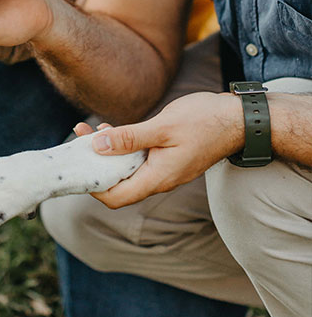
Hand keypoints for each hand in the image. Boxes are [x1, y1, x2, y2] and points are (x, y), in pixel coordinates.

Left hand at [74, 92, 244, 207]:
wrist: (238, 119)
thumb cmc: (204, 121)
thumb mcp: (162, 127)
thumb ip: (130, 138)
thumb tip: (97, 146)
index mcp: (158, 178)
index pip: (116, 197)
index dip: (93, 187)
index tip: (77, 167)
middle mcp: (159, 178)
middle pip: (118, 184)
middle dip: (94, 165)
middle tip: (77, 139)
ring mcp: (164, 169)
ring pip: (126, 170)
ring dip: (106, 154)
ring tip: (86, 131)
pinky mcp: (166, 157)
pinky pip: (137, 159)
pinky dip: (121, 147)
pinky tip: (110, 131)